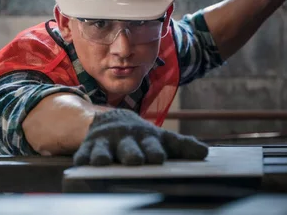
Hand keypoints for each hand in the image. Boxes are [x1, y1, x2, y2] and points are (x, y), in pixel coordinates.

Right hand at [73, 109, 208, 165]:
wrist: (111, 121)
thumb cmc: (142, 137)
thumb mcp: (161, 139)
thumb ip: (182, 146)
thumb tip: (206, 153)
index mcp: (145, 138)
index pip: (152, 145)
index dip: (154, 150)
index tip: (158, 158)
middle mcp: (125, 140)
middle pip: (128, 148)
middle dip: (131, 153)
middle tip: (135, 160)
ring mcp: (106, 144)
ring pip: (103, 151)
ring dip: (103, 156)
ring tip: (103, 162)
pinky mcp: (88, 149)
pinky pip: (83, 155)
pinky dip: (82, 159)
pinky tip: (80, 164)